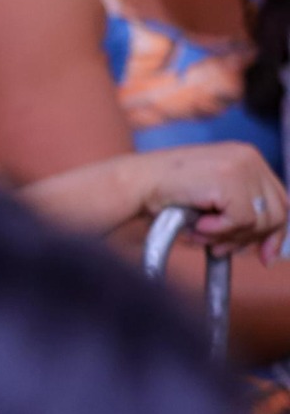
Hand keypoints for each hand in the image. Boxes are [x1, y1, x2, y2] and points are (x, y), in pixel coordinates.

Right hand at [131, 143, 287, 257]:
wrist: (136, 182)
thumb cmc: (167, 194)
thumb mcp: (213, 198)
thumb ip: (241, 210)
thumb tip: (271, 248)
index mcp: (248, 157)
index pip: (281, 201)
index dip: (275, 232)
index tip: (264, 256)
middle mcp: (250, 157)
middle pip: (278, 213)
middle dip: (251, 239)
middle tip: (220, 248)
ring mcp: (242, 166)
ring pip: (261, 220)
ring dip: (229, 236)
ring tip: (201, 235)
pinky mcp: (230, 179)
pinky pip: (242, 221)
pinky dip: (219, 231)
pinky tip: (197, 226)